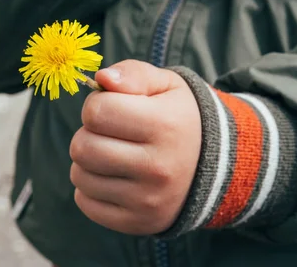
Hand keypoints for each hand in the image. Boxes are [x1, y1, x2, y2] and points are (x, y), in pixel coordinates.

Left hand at [70, 60, 201, 234]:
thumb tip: (101, 79)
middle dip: (89, 133)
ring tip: (113, 153)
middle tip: (110, 133)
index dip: (97, 104)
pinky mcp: (138, 223)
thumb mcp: (166, 85)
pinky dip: (90, 187)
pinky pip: (85, 202)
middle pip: (83, 147)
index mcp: (165, 126)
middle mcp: (158, 168)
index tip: (113, 108)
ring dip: (87, 161)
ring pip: (80, 175)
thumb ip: (132, 74)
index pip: (96, 112)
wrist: (216, 166)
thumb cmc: (179, 117)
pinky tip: (113, 177)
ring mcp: (148, 200)